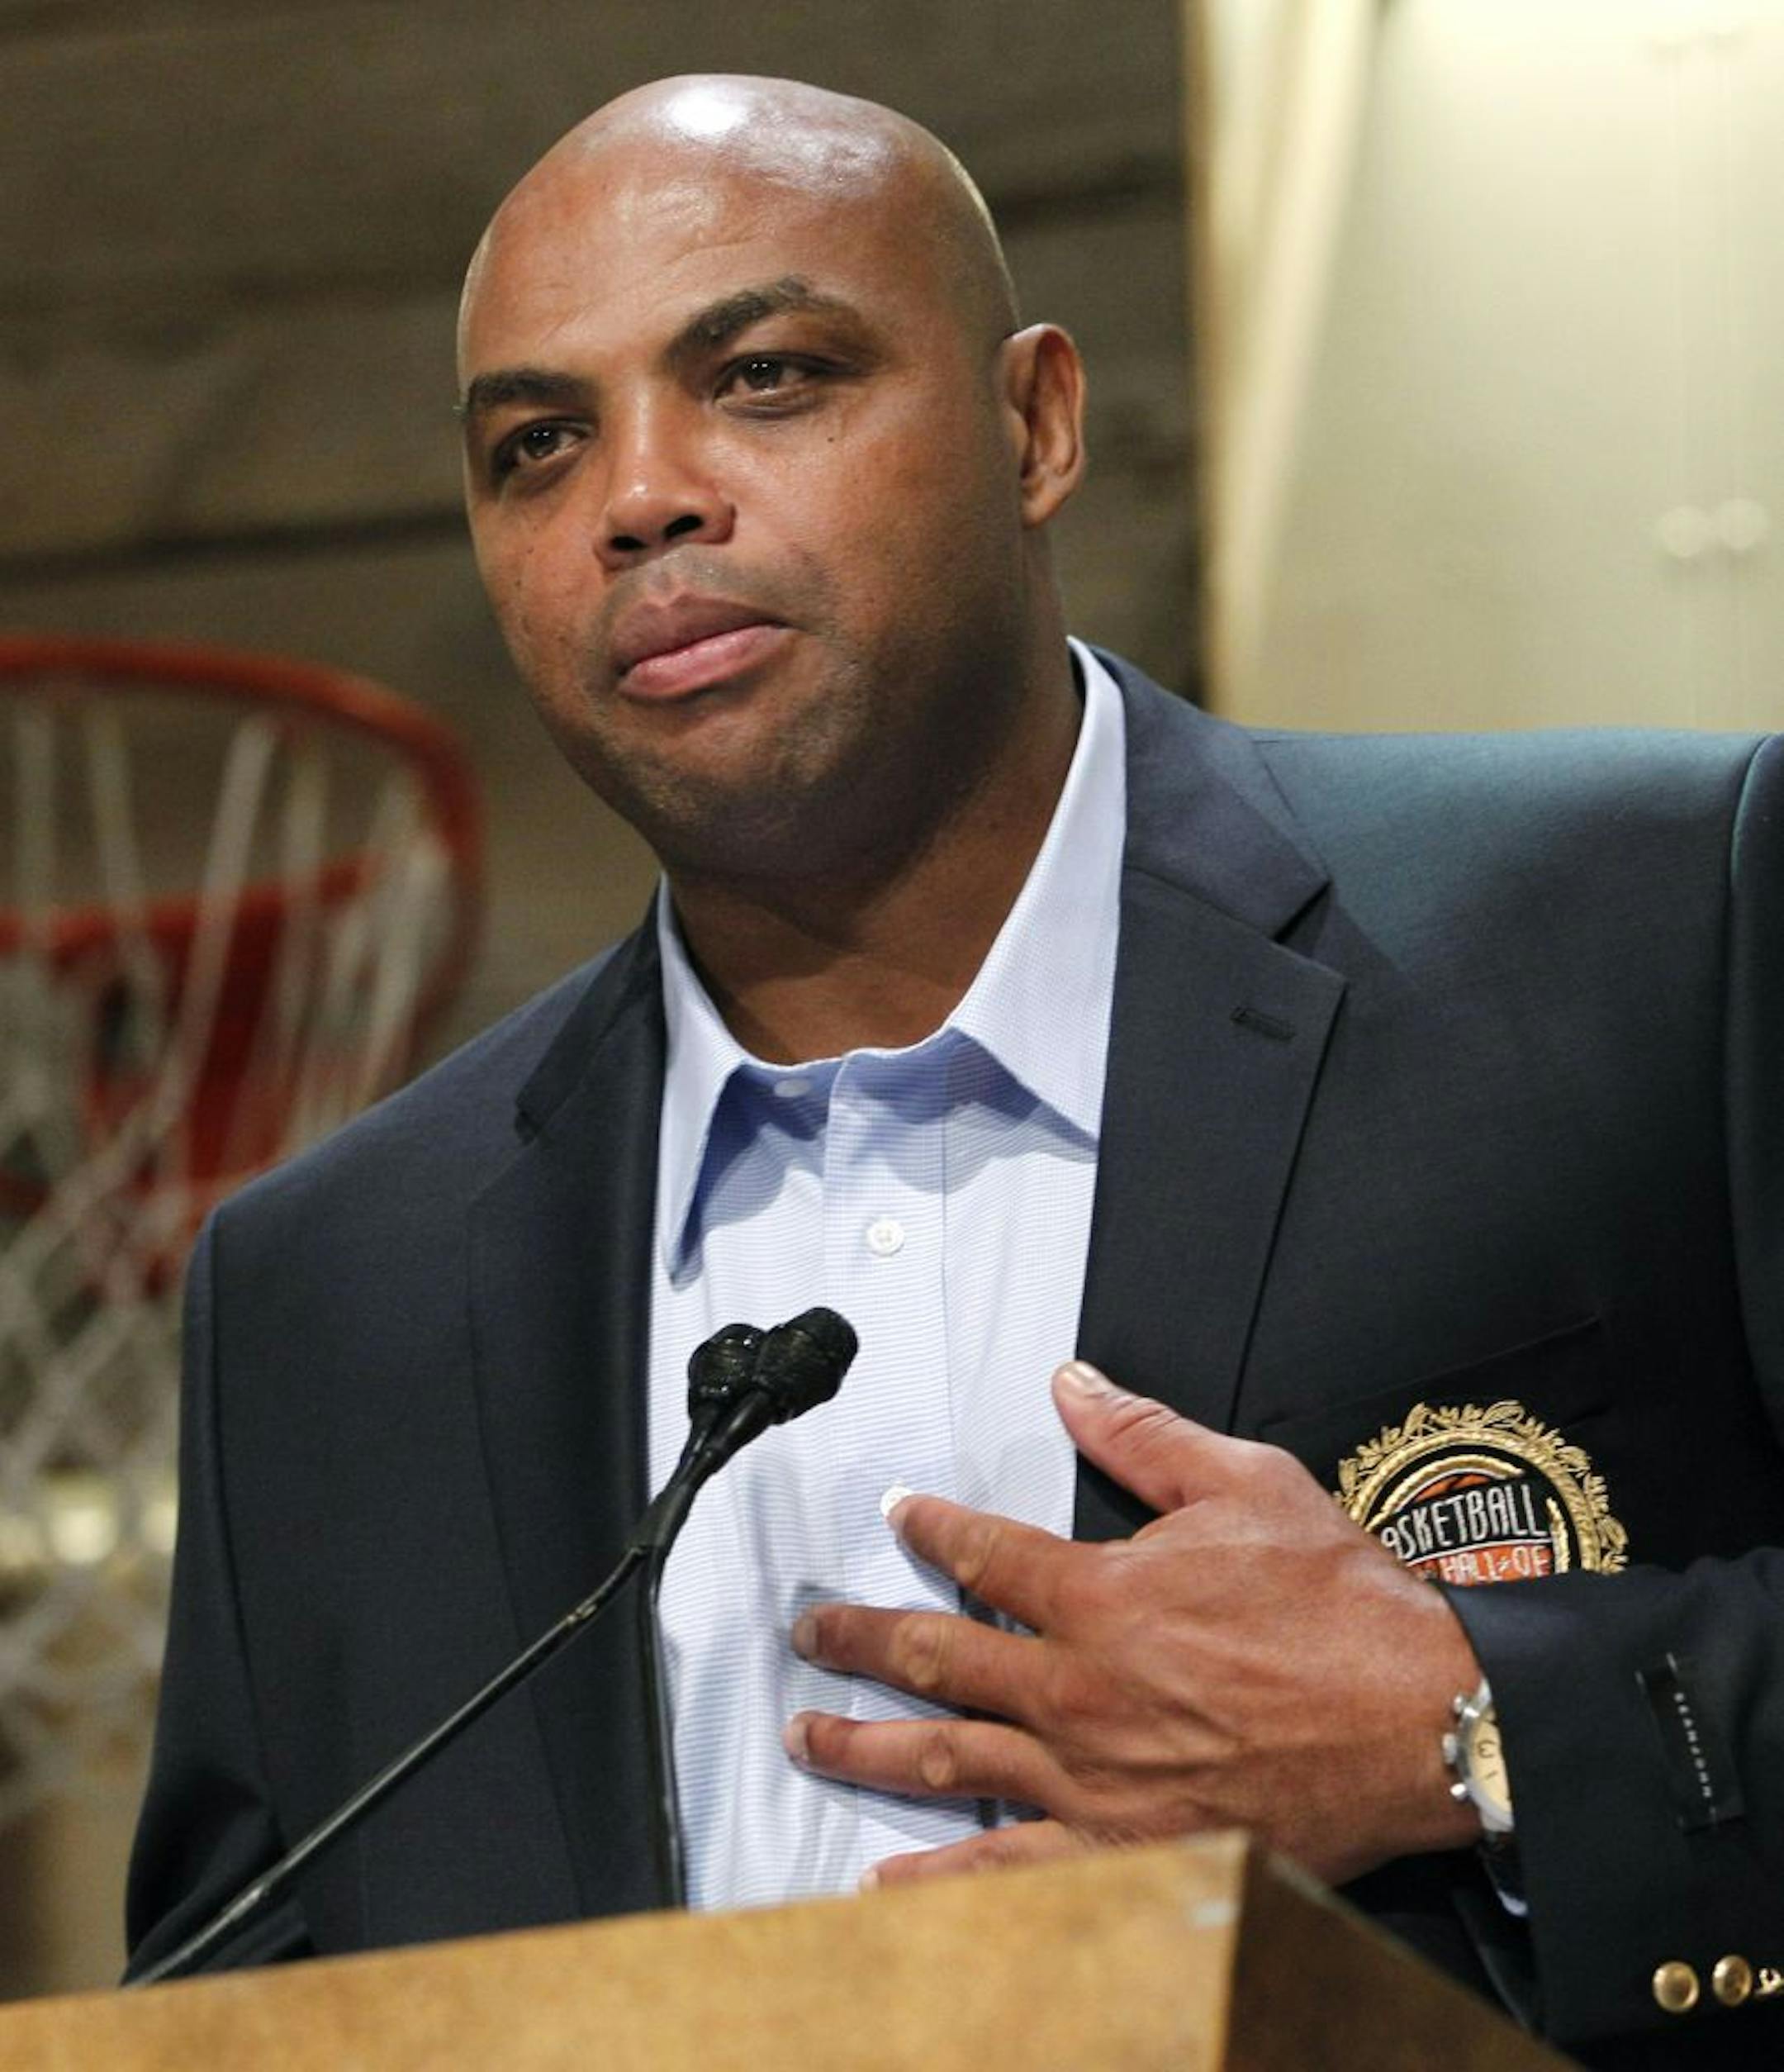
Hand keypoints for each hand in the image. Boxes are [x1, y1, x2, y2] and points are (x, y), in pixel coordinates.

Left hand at [784, 1361, 1482, 1888]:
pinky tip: (887, 1883)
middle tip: (812, 1636)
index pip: (983, 1552)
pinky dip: (940, 1880)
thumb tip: (1075, 1384)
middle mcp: (1076, 1689)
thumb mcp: (1248, 1484)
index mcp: (1101, 1595)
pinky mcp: (1123, 1849)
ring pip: (946, 1759)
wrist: (1422, 1722)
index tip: (900, 1518)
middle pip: (933, 1656)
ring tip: (808, 1737)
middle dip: (858, 1641)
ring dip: (864, 1747)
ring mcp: (1091, 1779)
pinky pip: (1008, 1871)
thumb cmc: (1342, 1608)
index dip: (931, 1528)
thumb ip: (1145, 1436)